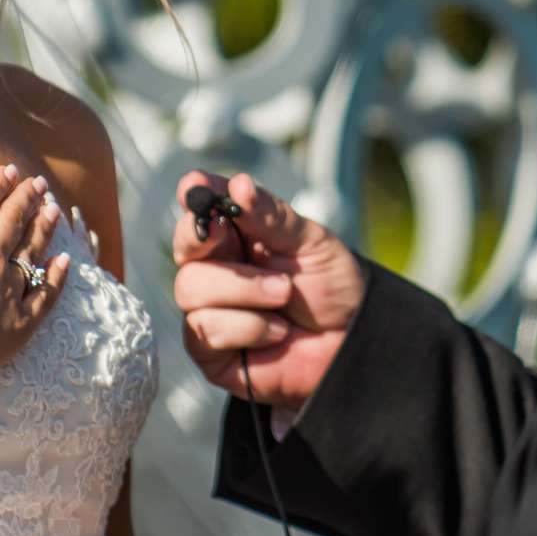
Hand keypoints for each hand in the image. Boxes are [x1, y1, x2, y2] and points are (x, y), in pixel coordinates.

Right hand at [0, 154, 70, 413]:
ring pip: (33, 249)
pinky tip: (64, 263)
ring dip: (44, 228)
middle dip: (26, 199)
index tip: (10, 171)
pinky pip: (45, 293)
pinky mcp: (19, 321)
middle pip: (13, 219)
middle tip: (39, 184)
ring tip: (55, 211)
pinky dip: (57, 276)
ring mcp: (9, 287)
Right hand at [171, 171, 364, 408]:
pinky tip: (277, 331)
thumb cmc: (331, 288)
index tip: (195, 186)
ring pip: (191, 287)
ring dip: (245, 290)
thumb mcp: (311, 242)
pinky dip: (248, 327)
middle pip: (185, 246)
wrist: (351, 342)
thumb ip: (272, 216)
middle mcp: (216, 268)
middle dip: (205, 240)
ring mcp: (208, 310)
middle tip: (231, 237)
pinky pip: (205, 330)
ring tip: (284, 294)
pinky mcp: (210, 350)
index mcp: (237, 236)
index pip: (204, 208)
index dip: (195, 196)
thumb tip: (239, 184)